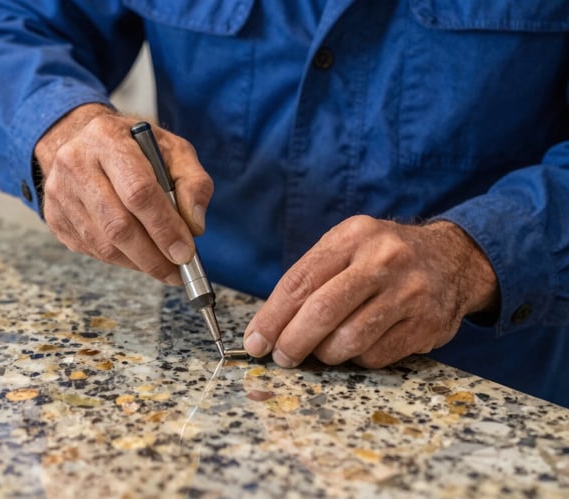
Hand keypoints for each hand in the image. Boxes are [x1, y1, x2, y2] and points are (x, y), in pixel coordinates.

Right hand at [34, 104, 213, 284]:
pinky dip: (122, 260)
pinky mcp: (54, 217)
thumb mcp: (173, 150)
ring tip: (163, 266)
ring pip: (104, 245)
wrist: (84, 140)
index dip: (164, 227)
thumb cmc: (134, 147)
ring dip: (139, 262)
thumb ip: (194, 183)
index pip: (139, 191)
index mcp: (107, 138)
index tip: (186, 252)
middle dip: (153, 256)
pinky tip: (138, 254)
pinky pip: (93, 251)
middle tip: (178, 271)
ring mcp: (60, 192)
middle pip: (118, 225)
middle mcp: (75, 163)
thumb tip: (194, 226)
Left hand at [243, 216, 499, 367]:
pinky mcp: (427, 324)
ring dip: (325, 354)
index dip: (272, 318)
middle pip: (322, 312)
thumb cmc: (382, 257)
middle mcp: (383, 260)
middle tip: (281, 358)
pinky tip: (359, 345)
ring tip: (322, 349)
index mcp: (353, 236)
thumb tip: (267, 329)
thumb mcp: (347, 247)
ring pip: (348, 340)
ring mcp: (409, 292)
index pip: (300, 282)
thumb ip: (310, 279)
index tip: (255, 342)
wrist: (454, 259)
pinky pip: (376, 356)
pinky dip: (357, 359)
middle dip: (292, 342)